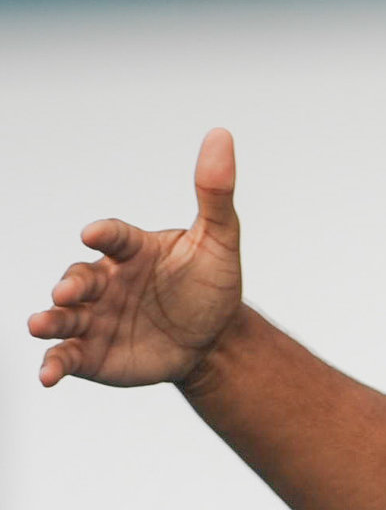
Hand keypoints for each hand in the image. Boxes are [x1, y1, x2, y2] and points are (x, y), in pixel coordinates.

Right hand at [30, 129, 244, 389]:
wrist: (214, 341)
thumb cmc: (211, 286)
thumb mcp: (220, 242)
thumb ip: (215, 193)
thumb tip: (222, 134)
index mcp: (132, 250)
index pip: (115, 236)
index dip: (104, 234)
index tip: (94, 234)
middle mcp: (106, 280)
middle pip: (80, 277)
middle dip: (71, 284)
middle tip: (67, 291)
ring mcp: (96, 317)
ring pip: (64, 316)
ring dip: (50, 319)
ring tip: (39, 325)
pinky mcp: (93, 352)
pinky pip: (67, 355)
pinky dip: (54, 363)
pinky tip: (48, 376)